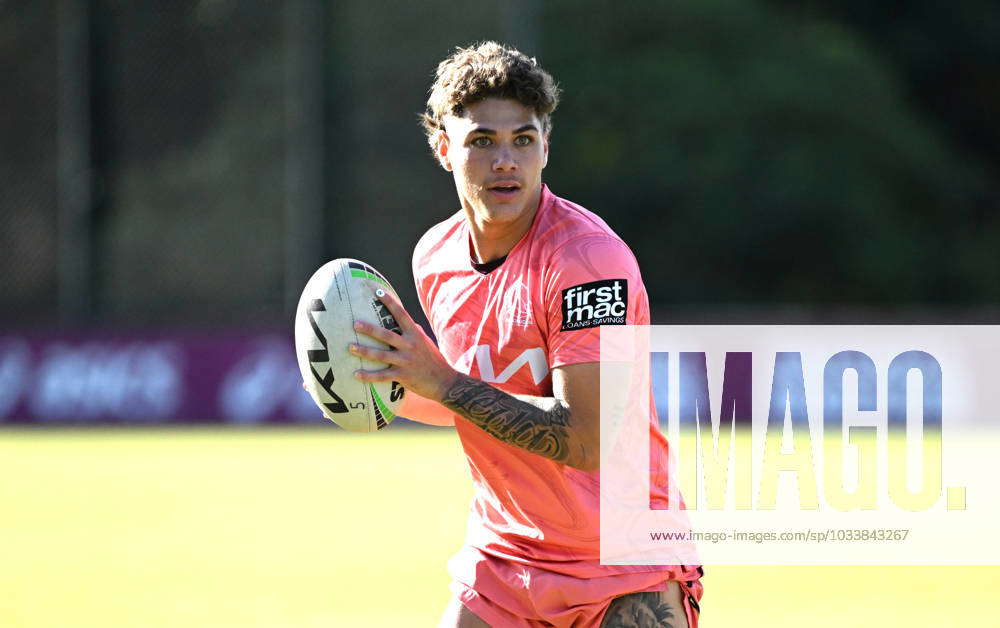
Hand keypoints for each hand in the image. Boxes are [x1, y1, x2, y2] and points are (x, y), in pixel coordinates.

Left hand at [349, 284, 458, 402]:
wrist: (445, 382)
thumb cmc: (433, 360)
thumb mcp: (425, 342)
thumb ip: (415, 331)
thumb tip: (405, 320)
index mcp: (415, 334)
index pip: (401, 314)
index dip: (390, 302)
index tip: (377, 291)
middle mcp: (410, 346)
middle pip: (387, 335)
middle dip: (370, 329)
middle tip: (354, 323)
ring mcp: (406, 361)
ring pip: (382, 355)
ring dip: (365, 351)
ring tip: (350, 347)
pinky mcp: (403, 376)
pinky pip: (382, 376)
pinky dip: (368, 376)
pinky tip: (356, 374)